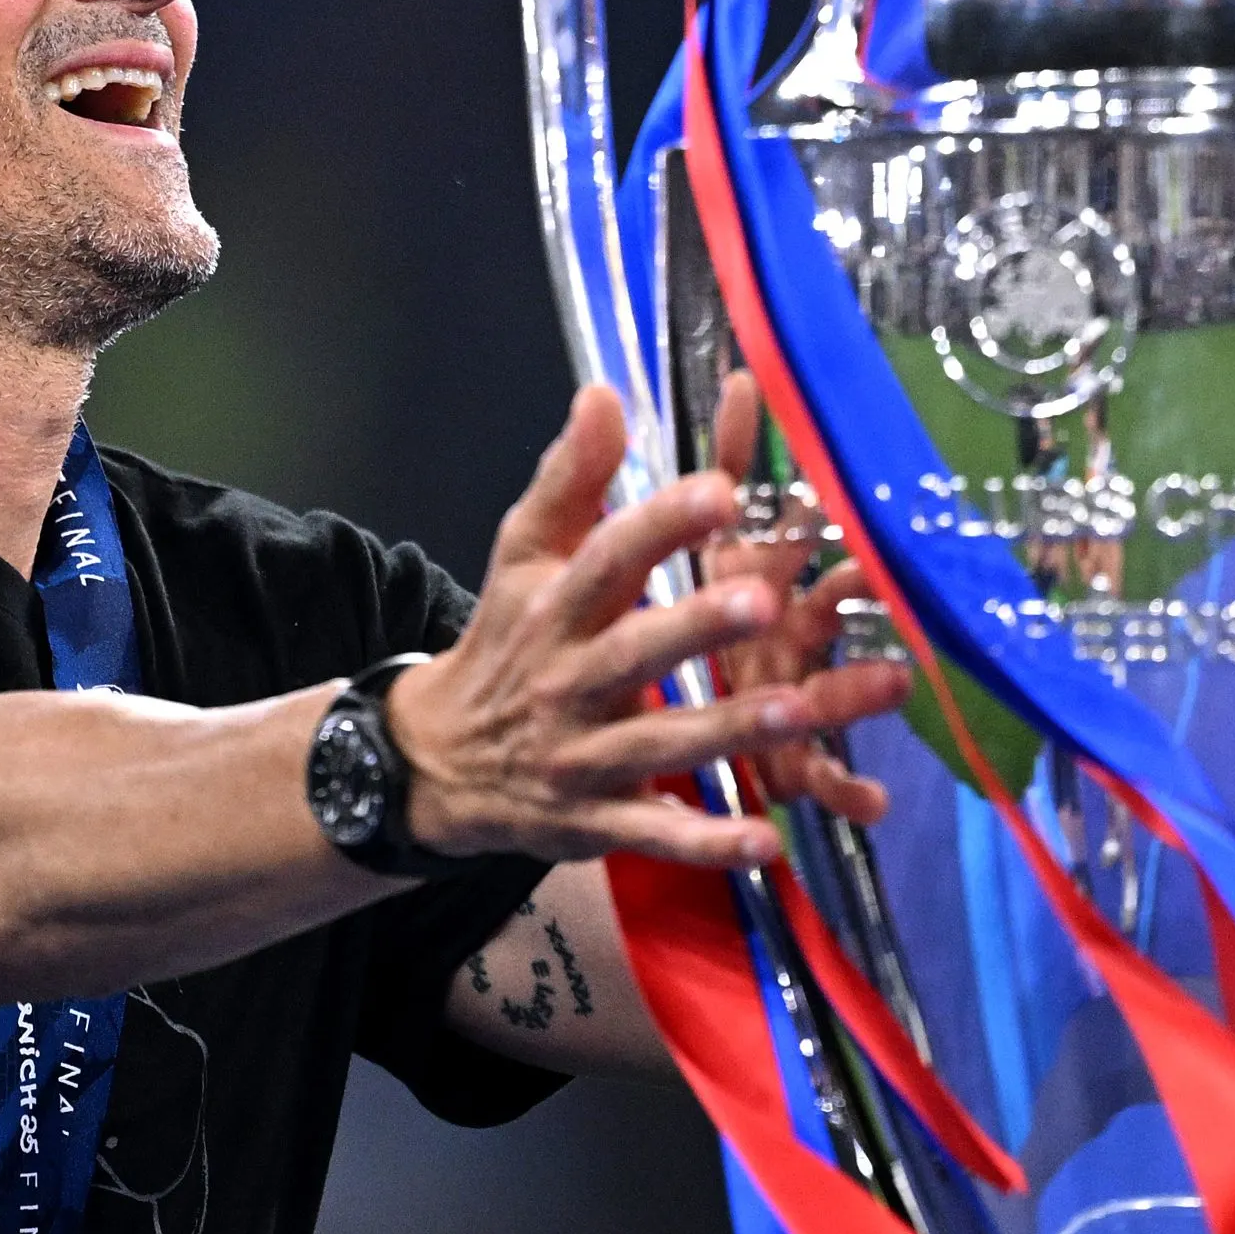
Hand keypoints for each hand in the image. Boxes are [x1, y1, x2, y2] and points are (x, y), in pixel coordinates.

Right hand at [387, 388, 914, 873]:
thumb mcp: (524, 557)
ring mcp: (582, 756)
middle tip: (762, 598)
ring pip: (663, 741)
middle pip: (636, 650)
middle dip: (697, 627)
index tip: (720, 489)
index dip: (659, 524)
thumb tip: (606, 392)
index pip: (606, 557)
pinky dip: (709, 841)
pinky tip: (768, 841)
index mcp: (555, 608)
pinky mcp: (597, 821)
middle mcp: (569, 680)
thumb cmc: (507, 641)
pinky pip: (657, 833)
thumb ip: (571, 480)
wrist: (436, 761)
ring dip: (731, 729)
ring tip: (798, 709)